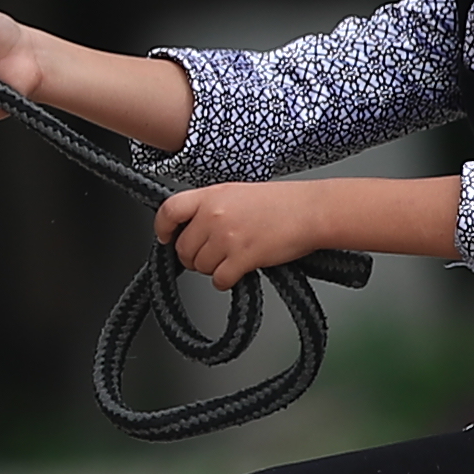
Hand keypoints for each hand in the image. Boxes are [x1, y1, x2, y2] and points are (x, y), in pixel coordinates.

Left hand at [151, 177, 327, 289]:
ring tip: (230, 260)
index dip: (162, 228)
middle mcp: (214, 215)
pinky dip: (226, 280)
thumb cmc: (281, 202)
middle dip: (192, 257)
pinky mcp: (242, 257)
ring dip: (212, 269)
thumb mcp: (237, 193)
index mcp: (211, 195)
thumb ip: (211, 207)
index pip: (169, 210)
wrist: (311, 211)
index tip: (165, 237)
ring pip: (200, 266)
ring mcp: (227, 237)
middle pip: (183, 247)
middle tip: (209, 256)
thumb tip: (192, 227)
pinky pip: (219, 279)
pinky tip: (238, 272)